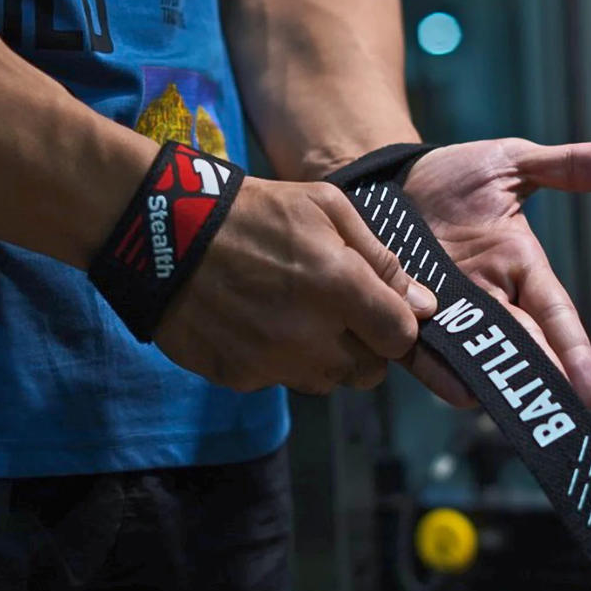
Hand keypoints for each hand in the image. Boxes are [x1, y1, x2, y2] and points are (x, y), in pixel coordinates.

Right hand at [155, 178, 437, 392]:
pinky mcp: (239, 378)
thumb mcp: (327, 208)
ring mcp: (272, 363)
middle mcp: (311, 337)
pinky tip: (257, 323)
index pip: (401, 338)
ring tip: (293, 316)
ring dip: (323, 358)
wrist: (166, 233)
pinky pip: (279, 381)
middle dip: (364, 347)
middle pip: (368, 371)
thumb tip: (424, 307)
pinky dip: (277, 361)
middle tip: (337, 313)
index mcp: (339, 288)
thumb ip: (381, 260)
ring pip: (325, 381)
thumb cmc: (256, 211)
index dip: (397, 326)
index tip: (382, 311)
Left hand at [401, 138, 590, 409]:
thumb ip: (568, 167)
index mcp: (519, 265)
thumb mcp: (513, 162)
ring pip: (476, 354)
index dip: (574, 350)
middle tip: (564, 414)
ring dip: (494, 381)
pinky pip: (423, 348)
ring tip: (510, 409)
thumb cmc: (455, 176)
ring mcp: (445, 310)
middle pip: (521, 344)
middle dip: (541, 377)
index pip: (554, 313)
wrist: (387, 179)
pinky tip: (458, 391)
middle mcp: (487, 297)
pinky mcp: (404, 315)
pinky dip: (439, 370)